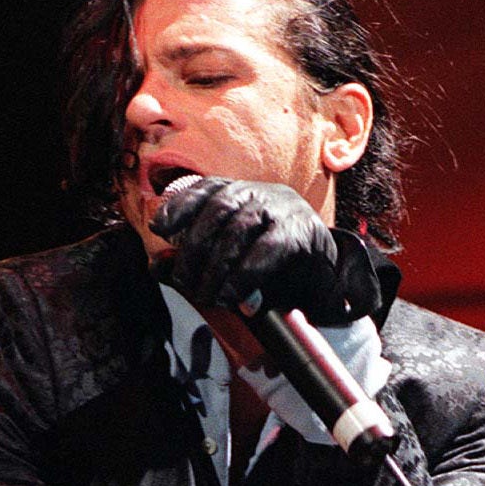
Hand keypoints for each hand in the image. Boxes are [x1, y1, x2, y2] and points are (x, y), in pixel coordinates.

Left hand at [152, 177, 347, 324]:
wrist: (326, 274)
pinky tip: (230, 295)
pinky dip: (243, 276)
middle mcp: (259, 192)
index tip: (158, 227)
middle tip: (185, 282)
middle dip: (194, 247)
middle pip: (218, 208)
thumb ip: (193, 261)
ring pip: (238, 229)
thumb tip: (157, 266)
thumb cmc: (271, 266)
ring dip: (216, 267)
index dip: (179, 206)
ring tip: (206, 295)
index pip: (205, 189)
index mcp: (241, 193)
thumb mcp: (228, 261)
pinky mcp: (300, 233)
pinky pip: (265, 251)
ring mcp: (282, 209)